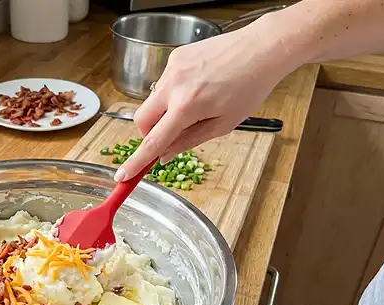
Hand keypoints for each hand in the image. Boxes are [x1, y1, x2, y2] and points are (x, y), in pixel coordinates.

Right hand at [114, 23, 297, 181]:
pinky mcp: (175, 57)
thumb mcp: (223, 124)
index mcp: (188, 106)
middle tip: (170, 136)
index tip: (123, 175)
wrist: (261, 49)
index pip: (153, 141)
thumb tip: (165, 155)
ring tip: (195, 104)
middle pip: (141, 119)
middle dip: (149, 133)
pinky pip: (164, 83)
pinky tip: (198, 86)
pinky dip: (173, 92)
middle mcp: (174, 85)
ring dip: (164, 111)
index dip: (136, 161)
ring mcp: (172, 68)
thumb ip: (189, 141)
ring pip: (152, 100)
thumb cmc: (249, 88)